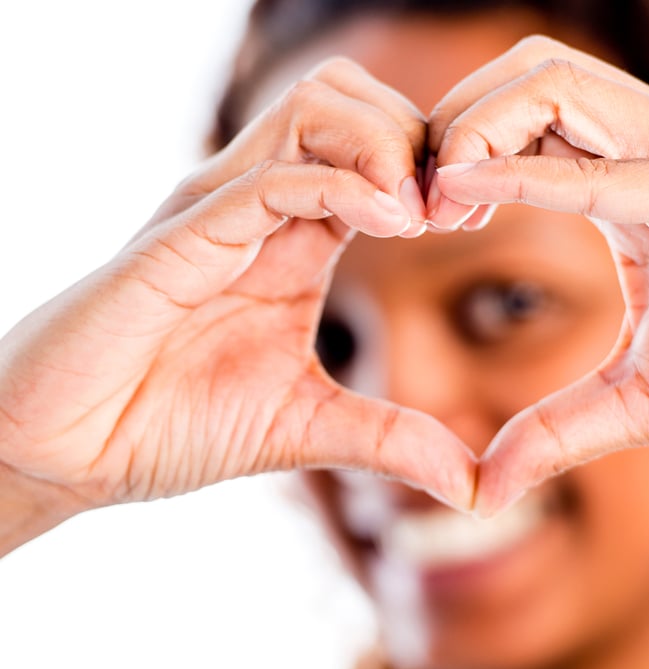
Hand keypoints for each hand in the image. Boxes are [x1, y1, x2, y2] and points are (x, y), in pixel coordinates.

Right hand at [0, 58, 475, 534]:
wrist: (68, 455)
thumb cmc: (171, 426)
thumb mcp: (306, 428)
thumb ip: (390, 440)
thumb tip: (472, 484)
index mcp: (292, 238)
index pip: (375, 152)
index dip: (435, 170)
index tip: (478, 218)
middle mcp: (257, 207)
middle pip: (349, 99)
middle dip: (419, 138)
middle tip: (457, 208)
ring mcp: (216, 213)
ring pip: (313, 110)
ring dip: (387, 146)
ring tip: (423, 216)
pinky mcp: (180, 239)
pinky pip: (269, 179)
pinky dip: (342, 185)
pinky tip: (389, 222)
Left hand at [426, 36, 648, 514]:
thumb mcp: (639, 402)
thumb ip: (557, 430)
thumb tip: (483, 487)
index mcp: (634, 181)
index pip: (523, 121)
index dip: (453, 153)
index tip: (405, 214)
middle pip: (528, 76)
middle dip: (452, 120)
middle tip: (406, 197)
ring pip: (563, 88)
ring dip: (482, 129)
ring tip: (436, 195)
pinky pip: (626, 169)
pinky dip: (545, 176)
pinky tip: (480, 197)